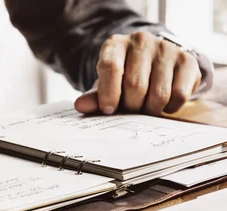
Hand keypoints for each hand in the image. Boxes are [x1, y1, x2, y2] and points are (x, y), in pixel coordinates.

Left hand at [74, 31, 201, 115]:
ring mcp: (166, 49)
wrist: (154, 63)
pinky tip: (163, 104)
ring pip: (159, 94)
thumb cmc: (124, 77)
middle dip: (131, 106)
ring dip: (151, 110)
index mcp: (115, 44)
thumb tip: (80, 105)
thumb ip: (94, 96)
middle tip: (130, 111)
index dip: (108, 93)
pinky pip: (179, 94)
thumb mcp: (106, 85)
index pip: (110, 67)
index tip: (108, 110)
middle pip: (135, 85)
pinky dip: (170, 108)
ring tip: (145, 108)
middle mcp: (141, 41)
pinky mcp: (187, 60)